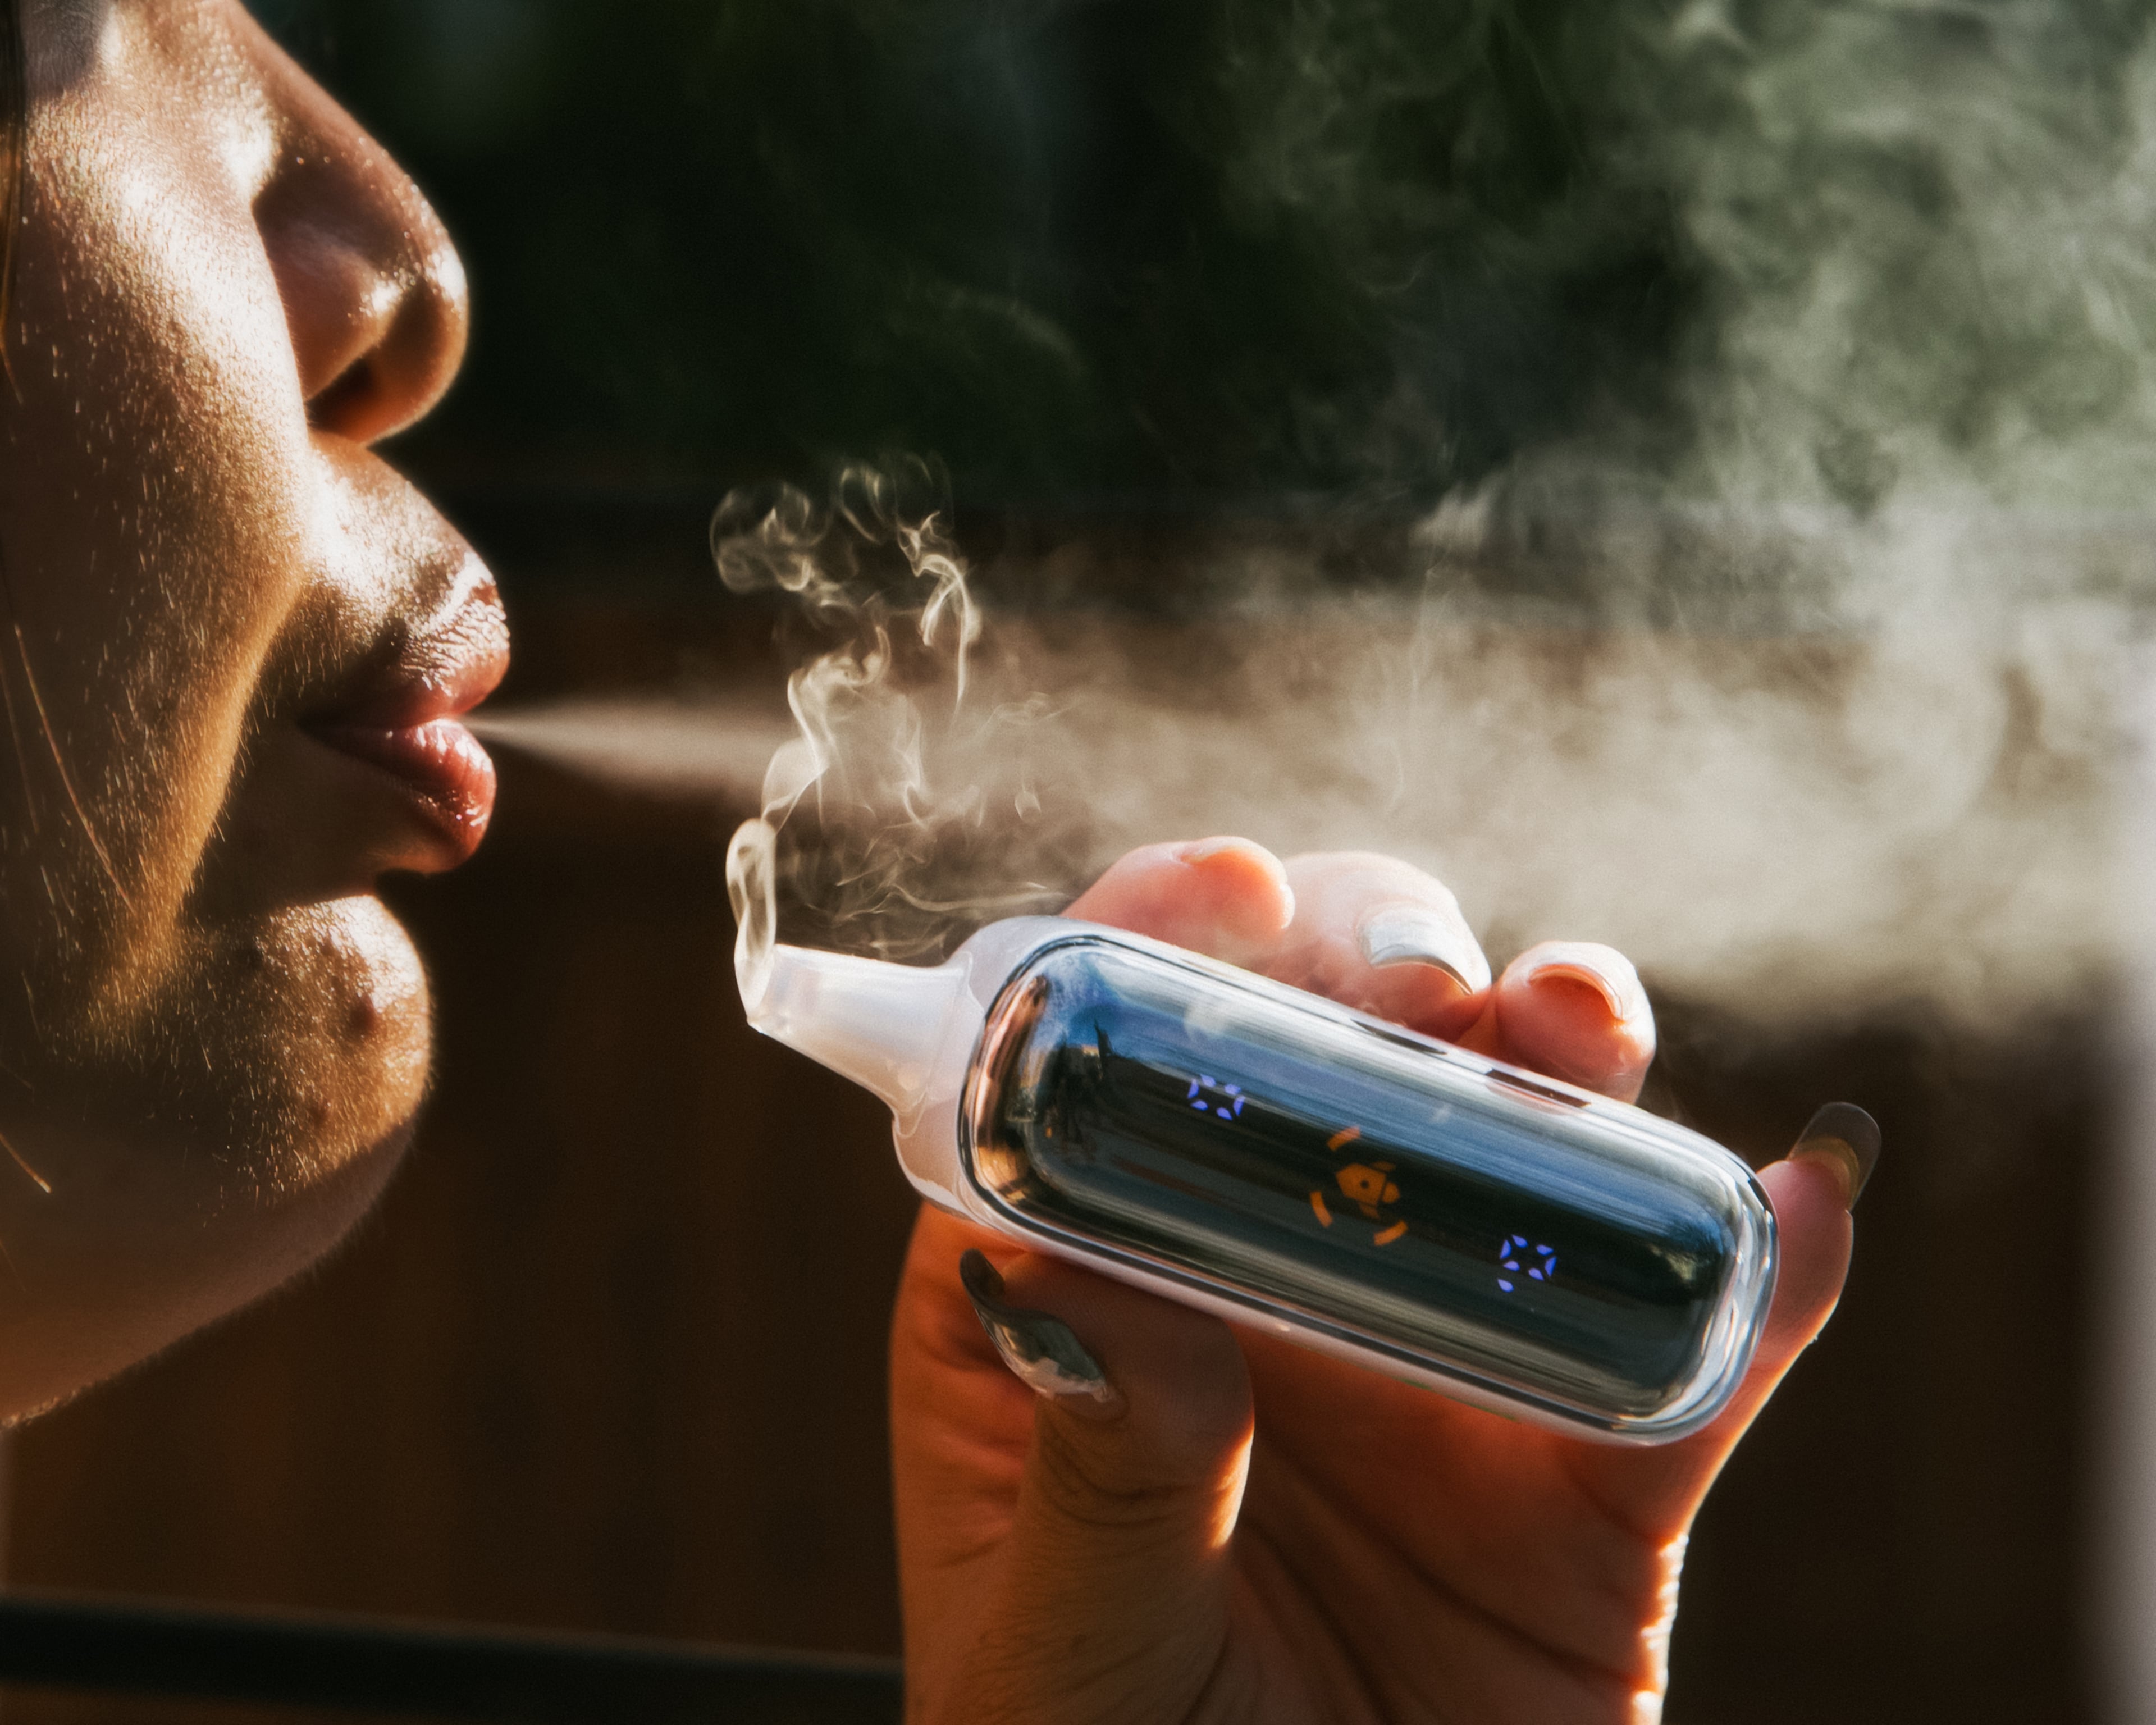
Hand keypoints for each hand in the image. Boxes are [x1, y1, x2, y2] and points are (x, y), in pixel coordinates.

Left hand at [889, 839, 1861, 1723]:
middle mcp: (1263, 1291)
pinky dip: (1755, 1269)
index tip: (1229, 888)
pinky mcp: (1596, 1470)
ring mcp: (1439, 1360)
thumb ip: (1093, 1455)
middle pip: (1330, 1056)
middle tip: (1417, 982)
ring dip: (1564, 1053)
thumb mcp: (1064, 1646)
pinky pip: (1690, 1348)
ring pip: (1520, 1150)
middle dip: (1382, 965)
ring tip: (1574, 1029)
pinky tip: (1795, 1205)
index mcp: (1088, 1298)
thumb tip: (1080, 1260)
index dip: (1161, 941)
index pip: (1104, 1065)